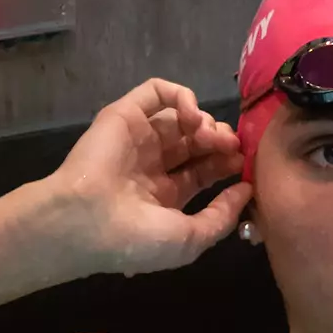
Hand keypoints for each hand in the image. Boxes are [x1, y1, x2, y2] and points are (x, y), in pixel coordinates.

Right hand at [41, 79, 250, 275]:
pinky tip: (192, 116)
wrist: (85, 220)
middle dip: (221, 141)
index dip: (227, 163)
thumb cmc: (137, 238)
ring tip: (208, 136)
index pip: (205, 170)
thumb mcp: (190, 240)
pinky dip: (182, 96)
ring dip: (206, 122)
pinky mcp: (125, 114)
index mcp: (166, 195)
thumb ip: (221, 216)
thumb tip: (246, 190)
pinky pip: (157, 92)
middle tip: (232, 147)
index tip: (244, 165)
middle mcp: (153, 164)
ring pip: (182, 117)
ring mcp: (139, 137)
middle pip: (198, 142)